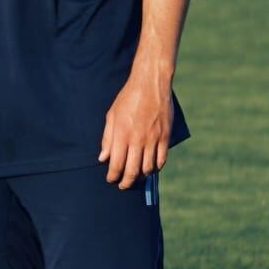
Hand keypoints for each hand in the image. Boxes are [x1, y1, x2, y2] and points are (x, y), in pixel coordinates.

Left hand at [99, 71, 172, 188]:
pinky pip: (162, 159)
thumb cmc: (128, 98)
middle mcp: (137, 139)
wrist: (151, 83)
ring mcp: (153, 139)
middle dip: (126, 182)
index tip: (111, 179)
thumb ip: (107, 138)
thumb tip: (102, 158)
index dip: (113, 176)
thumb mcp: (112, 115)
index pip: (116, 164)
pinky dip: (156, 167)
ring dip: (141, 176)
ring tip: (136, 176)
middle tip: (123, 185)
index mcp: (121, 134)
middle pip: (132, 170)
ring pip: (148, 168)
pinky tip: (151, 168)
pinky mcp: (165, 136)